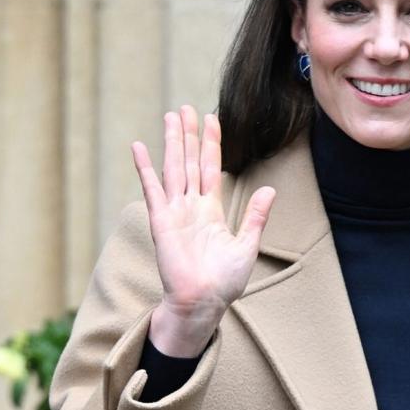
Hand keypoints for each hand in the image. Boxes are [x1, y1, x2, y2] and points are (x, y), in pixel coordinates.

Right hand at [131, 107, 275, 336]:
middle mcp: (191, 207)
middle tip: (185, 108)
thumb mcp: (247, 245)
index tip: (211, 118)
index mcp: (211, 211)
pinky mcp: (161, 221)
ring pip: (173, 168)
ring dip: (172, 142)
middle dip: (189, 135)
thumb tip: (270, 189)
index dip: (212, 144)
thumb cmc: (224, 282)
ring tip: (170, 116)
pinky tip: (139, 147)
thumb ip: (255, 216)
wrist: (203, 302)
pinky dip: (145, 168)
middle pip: (190, 161)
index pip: (211, 168)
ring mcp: (175, 212)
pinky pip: (152, 189)